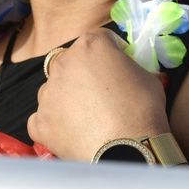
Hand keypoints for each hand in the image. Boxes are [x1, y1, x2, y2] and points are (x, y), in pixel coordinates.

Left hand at [27, 29, 169, 160]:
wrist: (129, 149)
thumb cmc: (143, 109)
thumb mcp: (149, 77)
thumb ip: (131, 67)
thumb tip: (129, 73)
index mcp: (90, 45)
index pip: (99, 39)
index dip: (112, 51)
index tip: (120, 66)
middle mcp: (63, 63)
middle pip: (71, 61)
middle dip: (84, 72)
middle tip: (102, 92)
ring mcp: (47, 93)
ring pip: (54, 89)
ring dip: (67, 96)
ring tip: (86, 117)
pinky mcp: (39, 121)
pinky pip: (44, 118)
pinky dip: (55, 124)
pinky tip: (72, 133)